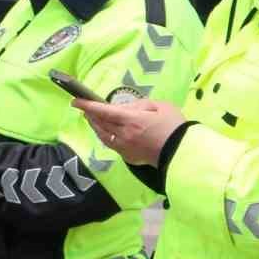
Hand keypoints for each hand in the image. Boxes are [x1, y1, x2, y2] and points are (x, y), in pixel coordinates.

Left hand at [71, 98, 185, 165]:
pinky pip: (111, 144)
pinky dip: (105, 136)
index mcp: (132, 120)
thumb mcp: (159, 106)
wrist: (182, 151)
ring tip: (92, 118)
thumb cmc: (174, 126)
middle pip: (101, 123)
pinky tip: (105, 132)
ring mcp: (125, 148)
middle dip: (90, 114)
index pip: (104, 111)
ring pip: (103, 135)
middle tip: (84, 108)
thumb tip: (125, 108)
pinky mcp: (129, 157)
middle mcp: (124, 134)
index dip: (88, 106)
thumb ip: (140, 105)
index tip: (75, 101)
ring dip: (95, 126)